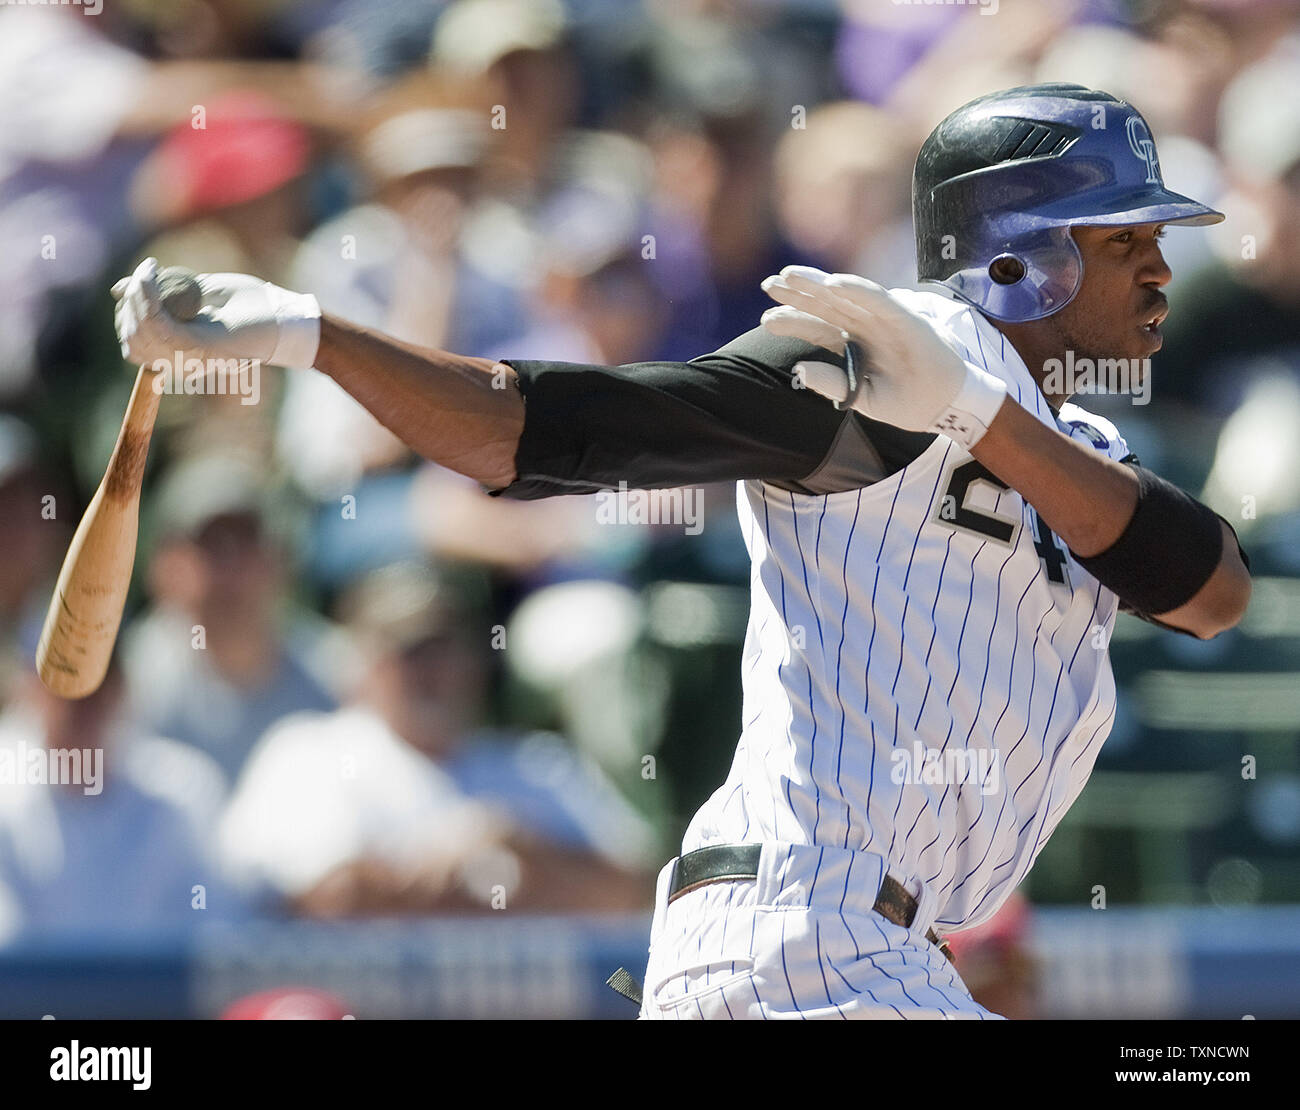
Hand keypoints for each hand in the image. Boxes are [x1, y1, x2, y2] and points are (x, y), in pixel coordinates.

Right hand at [112, 257, 320, 369]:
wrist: (285, 315)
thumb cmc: (249, 305)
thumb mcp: (197, 293)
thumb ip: (163, 294)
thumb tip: (118, 291)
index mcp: (182, 355)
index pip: (134, 345)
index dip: (126, 314)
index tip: (136, 283)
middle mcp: (184, 363)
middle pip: (133, 339)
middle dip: (130, 302)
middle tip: (145, 274)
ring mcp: (192, 358)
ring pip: (141, 331)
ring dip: (137, 295)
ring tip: (149, 271)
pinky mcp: (201, 348)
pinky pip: (159, 324)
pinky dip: (148, 294)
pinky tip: (151, 274)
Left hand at [760, 266, 1007, 447]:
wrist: (945, 406)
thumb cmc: (906, 402)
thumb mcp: (862, 396)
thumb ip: (830, 383)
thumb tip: (796, 369)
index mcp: (854, 344)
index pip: (817, 326)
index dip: (792, 320)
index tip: (765, 319)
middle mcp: (865, 327)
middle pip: (826, 305)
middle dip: (797, 293)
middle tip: (768, 284)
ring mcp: (884, 320)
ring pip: (846, 296)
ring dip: (820, 282)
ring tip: (791, 274)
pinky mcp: (906, 318)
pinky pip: (879, 300)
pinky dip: (858, 289)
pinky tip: (835, 282)